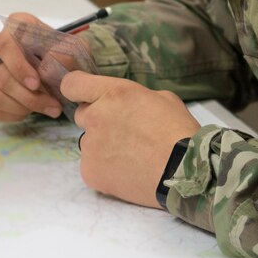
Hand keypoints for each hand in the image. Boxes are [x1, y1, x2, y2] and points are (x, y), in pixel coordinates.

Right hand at [0, 12, 62, 121]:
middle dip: (29, 95)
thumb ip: (66, 53)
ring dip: (25, 105)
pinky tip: (33, 107)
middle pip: (2, 74)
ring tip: (49, 107)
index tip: (36, 83)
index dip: (18, 66)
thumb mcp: (75, 49)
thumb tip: (48, 66)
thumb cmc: (65, 54)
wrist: (61, 69)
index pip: (6, 44)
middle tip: (54, 105)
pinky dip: (16, 112)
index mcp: (17, 27)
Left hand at [62, 71, 198, 207]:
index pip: (72, 84)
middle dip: (98, 120)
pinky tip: (127, 172)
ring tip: (130, 156)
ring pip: (89, 142)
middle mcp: (96, 116)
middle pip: (82, 114)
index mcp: (114, 93)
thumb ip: (134, 97)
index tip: (86, 96)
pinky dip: (104, 168)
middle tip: (124, 132)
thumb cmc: (179, 132)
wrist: (184, 173)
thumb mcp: (162, 98)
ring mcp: (90, 146)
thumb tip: (127, 104)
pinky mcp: (90, 172)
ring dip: (103, 146)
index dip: (78, 88)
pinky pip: (91, 165)